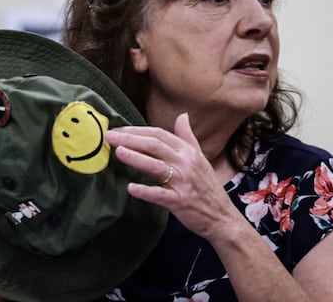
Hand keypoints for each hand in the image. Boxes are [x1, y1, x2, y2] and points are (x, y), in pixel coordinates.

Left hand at [106, 112, 240, 240]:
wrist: (222, 217)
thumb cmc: (207, 187)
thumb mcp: (200, 158)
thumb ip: (188, 137)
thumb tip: (182, 116)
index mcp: (188, 152)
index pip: (160, 135)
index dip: (138, 130)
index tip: (119, 129)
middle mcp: (186, 164)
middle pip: (155, 146)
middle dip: (131, 139)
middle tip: (110, 136)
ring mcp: (183, 182)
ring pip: (156, 166)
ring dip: (136, 158)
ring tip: (118, 152)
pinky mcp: (180, 201)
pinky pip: (160, 195)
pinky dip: (146, 191)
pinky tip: (131, 187)